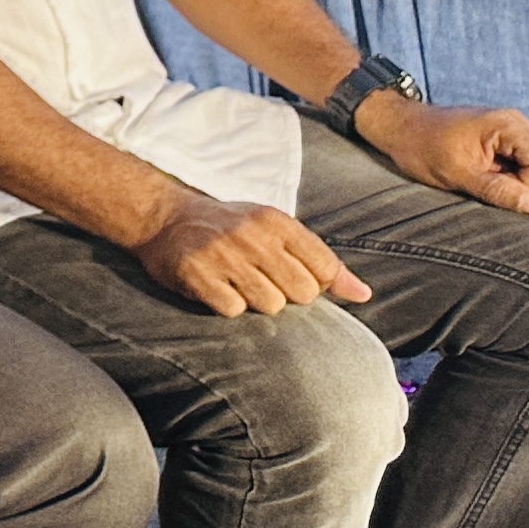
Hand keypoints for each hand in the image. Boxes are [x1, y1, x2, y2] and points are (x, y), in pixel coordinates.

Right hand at [131, 190, 372, 316]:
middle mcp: (252, 235)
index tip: (290, 275)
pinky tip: (217, 287)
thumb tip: (364, 295)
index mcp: (277, 221)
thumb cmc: (230, 227)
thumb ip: (322, 263)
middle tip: (261, 279)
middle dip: (286, 294)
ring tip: (237, 282)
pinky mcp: (197, 274)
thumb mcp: (277, 231)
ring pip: (270, 305)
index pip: (325, 268)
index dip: (315, 282)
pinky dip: (227, 305)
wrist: (163, 217)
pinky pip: (233, 310)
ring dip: (256, 301)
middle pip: (302, 293)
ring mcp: (223, 255)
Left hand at [357, 94, 528, 214]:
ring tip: (483, 174)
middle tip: (488, 179)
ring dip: (518, 179)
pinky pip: (527, 164)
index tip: (492, 182)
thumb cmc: (420, 147)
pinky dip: (510, 174)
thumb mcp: (455, 174)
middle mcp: (518, 124)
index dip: (527, 184)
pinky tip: (484, 171)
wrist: (399, 126)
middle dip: (527, 183)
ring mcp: (514, 130)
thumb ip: (497, 190)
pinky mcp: (507, 139)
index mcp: (508, 126)